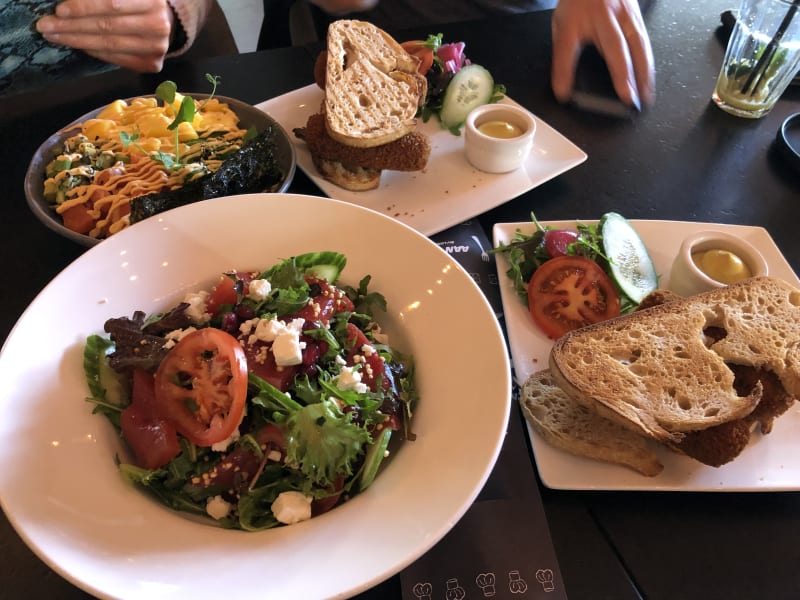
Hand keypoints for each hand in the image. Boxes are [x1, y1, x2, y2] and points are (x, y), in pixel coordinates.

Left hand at [35, 0, 175, 72]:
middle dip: (72, 26)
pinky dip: (93, 52)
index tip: (59, 10)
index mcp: (152, 0)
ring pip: (109, 44)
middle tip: (46, 26)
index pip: (112, 3)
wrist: (167, 20)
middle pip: (107, 26)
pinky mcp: (152, 64)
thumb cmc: (138, 1)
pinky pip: (116, 59)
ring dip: (77, 41)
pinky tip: (77, 45)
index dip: (83, 7)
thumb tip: (69, 4)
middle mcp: (158, 25)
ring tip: (54, 36)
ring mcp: (157, 48)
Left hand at [551, 0, 654, 107]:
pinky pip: (644, 40)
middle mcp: (603, 14)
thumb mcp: (562, 25)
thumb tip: (562, 88)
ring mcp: (624, 13)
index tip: (564, 93)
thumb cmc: (580, 4)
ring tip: (644, 95)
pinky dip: (647, 62)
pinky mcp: (637, 15)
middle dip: (622, 74)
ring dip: (642, 72)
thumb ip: (563, 54)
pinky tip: (648, 78)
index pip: (567, 45)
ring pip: (637, 43)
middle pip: (614, 45)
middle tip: (628, 98)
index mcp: (577, 18)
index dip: (565, 70)